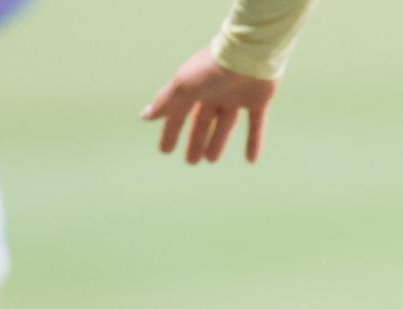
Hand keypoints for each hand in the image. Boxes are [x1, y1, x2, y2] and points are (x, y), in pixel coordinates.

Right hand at [141, 47, 277, 164]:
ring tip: (211, 160)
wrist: (249, 54)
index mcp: (195, 87)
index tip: (165, 151)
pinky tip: (251, 161)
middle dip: (195, 141)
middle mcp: (214, 92)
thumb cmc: (212, 69)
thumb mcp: (184, 86)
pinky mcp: (258, 100)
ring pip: (225, 124)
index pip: (178, 114)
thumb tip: (144, 116)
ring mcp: (236, 96)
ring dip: (217, 142)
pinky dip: (254, 142)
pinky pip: (256, 125)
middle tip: (191, 162)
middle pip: (202, 121)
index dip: (171, 132)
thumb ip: (166, 102)